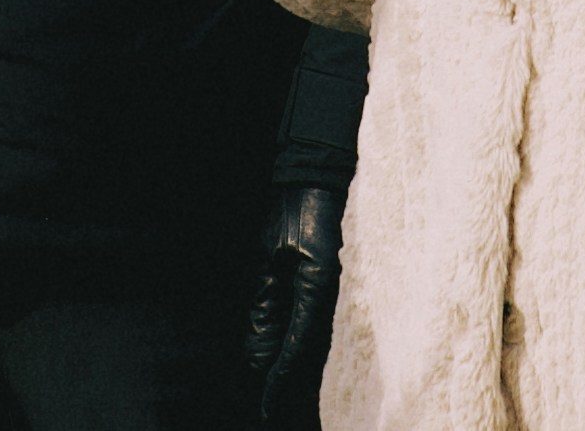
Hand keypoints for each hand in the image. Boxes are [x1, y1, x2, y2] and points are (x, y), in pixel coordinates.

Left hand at [237, 182, 341, 391]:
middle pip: (305, 346)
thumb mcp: (270, 255)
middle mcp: (325, 293)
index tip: (269, 396)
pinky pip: (305, 318)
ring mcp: (325, 288)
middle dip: (285, 374)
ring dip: (288, 358)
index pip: (297, 343)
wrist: (312, 181)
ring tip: (271, 382)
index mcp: (316, 287)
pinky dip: (289, 336)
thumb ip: (266, 299)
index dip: (282, 372)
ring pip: (305, 335)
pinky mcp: (319, 281)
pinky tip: (277, 347)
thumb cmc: (291, 213)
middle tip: (269, 402)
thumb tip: (259, 345)